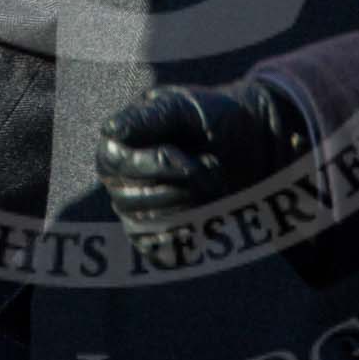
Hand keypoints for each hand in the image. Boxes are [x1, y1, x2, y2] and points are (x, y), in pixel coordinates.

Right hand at [95, 81, 307, 254]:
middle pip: (133, 198)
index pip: (116, 164)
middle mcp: (120, 180)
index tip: (189, 161)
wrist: (248, 140)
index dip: (153, 166)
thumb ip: (150, 118)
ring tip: (214, 182)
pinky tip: (209, 212)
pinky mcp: (159, 235)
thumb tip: (111, 129)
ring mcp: (137, 211)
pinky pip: (160, 252)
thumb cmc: (210, 116)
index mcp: (118, 144)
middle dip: (181, 186)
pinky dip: (190, 235)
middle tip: (212, 166)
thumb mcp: (184, 107)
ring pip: (149, 225)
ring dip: (191, 206)